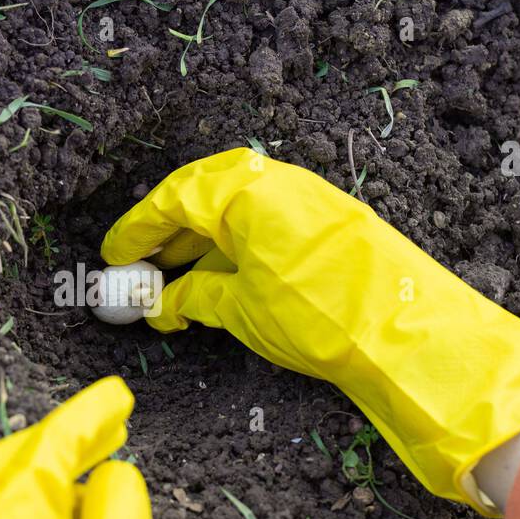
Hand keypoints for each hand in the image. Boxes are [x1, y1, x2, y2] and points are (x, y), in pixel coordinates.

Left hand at [0, 377, 152, 518]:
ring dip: (36, 472)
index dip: (96, 412)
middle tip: (109, 432)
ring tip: (77, 477)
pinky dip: (5, 508)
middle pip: (22, 451)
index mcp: (14, 504)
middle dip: (68, 438)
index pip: (62, 434)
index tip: (118, 396)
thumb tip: (115, 476)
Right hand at [102, 148, 519, 515]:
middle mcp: (276, 182)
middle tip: (138, 273)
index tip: (112, 258)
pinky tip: (220, 286)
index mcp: (245, 188)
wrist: (407, 336)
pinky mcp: (328, 224)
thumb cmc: (320, 315)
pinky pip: (265, 226)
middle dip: (166, 236)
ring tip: (173, 289)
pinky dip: (235, 252)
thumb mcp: (238, 308)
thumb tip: (161, 299)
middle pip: (202, 199)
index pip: (172, 198)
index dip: (135, 230)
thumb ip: (190, 295)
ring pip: (235, 215)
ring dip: (200, 248)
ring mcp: (307, 199)